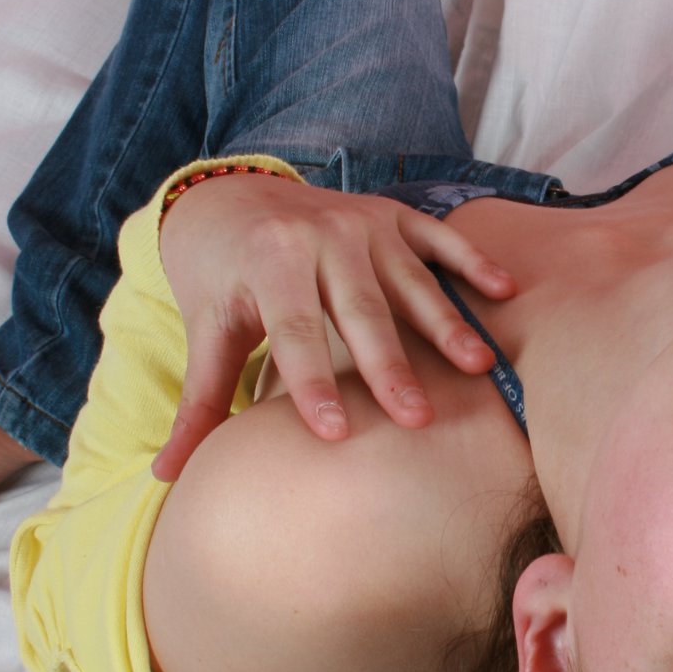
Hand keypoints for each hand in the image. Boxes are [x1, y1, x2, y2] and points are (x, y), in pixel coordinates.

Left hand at [150, 169, 516, 482]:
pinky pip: (439, 238)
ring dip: (446, 324)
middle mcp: (321, 235)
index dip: (312, 383)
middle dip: (390, 366)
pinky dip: (473, 262)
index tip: (334, 433)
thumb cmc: (220, 275)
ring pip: (410, 281)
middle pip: (361, 311)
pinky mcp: (394, 216)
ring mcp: (364, 223)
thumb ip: (199, 402)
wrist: (233, 195)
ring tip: (478, 366)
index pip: (294, 331)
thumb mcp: (207, 329)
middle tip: (417, 418)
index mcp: (269, 260)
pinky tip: (506, 290)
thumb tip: (166, 476)